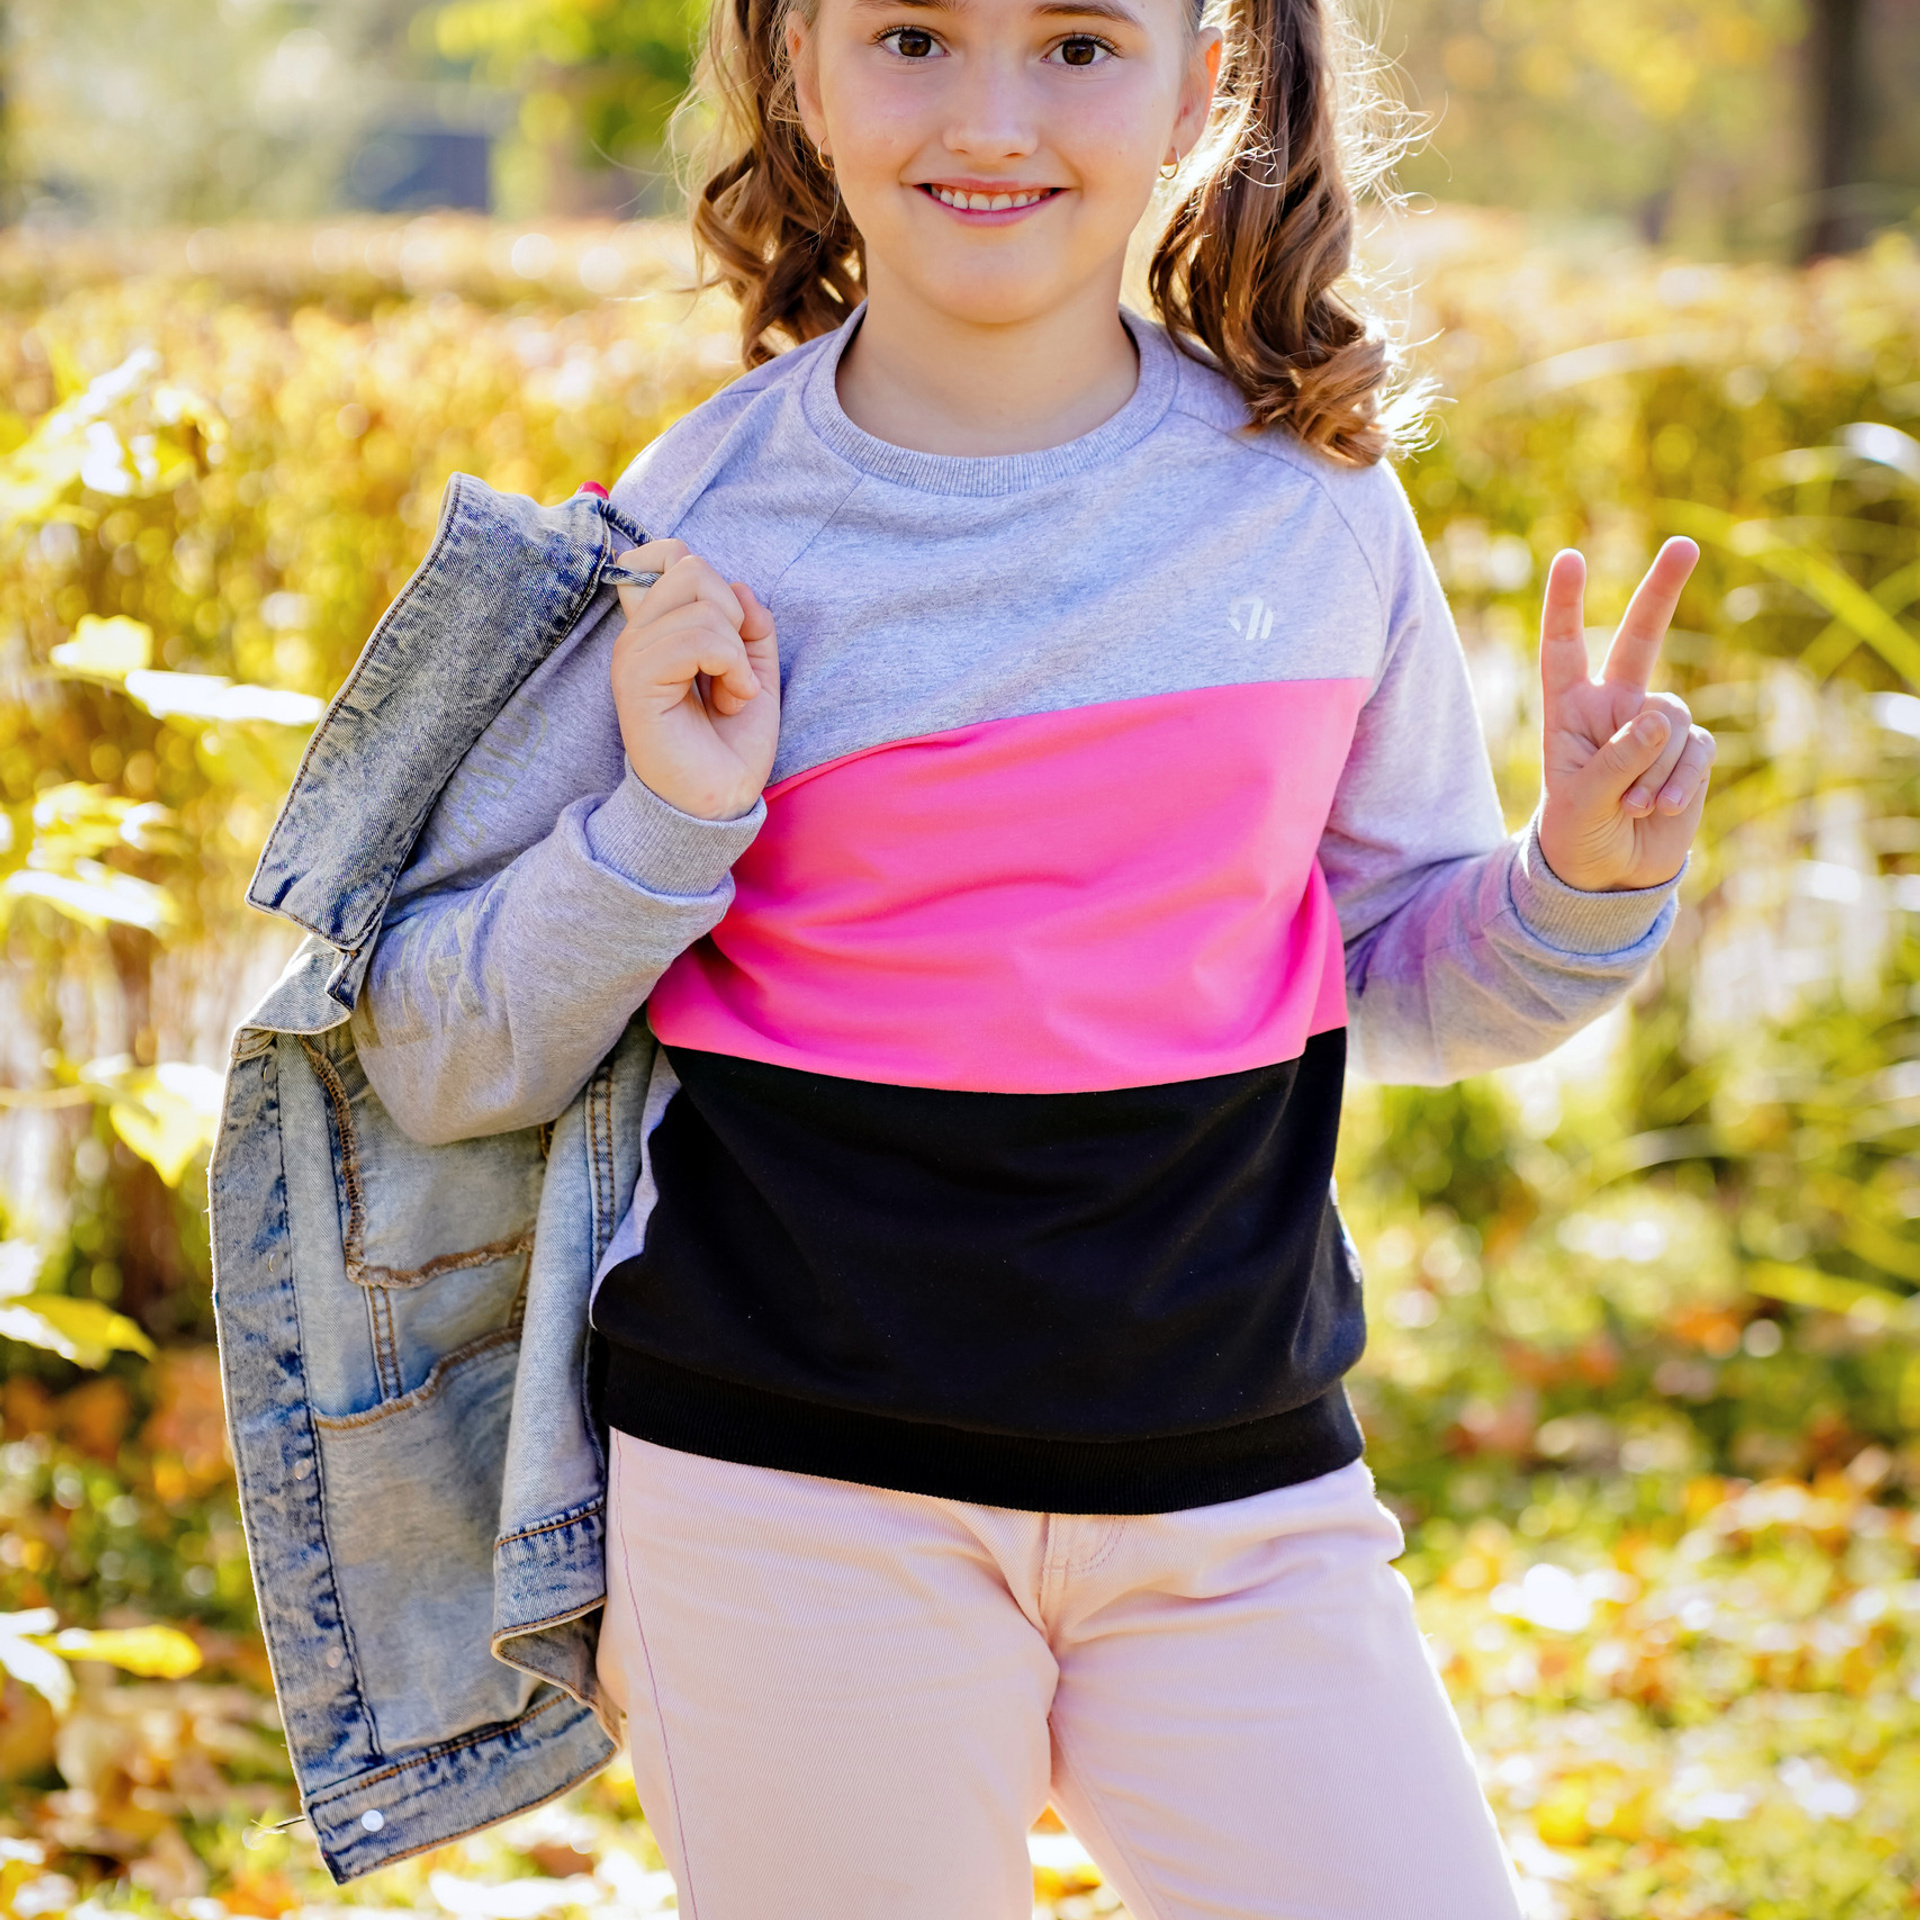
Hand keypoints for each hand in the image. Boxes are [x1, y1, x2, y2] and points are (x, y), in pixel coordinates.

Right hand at [608, 541, 779, 821]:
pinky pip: (698, 640)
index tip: (729, 628)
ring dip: (737, 656)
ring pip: (702, 606)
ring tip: (730, 695)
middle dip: (734, 618)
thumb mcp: (754, 671)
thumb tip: (740, 586)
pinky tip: (729, 700)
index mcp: (659, 628)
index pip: (668, 555)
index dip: (706, 574)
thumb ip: (752, 626)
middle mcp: (639, 635)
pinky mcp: (636, 679)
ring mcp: (633, 655)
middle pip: (692, 568)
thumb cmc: (731, 743)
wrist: (719, 799)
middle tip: (733, 671)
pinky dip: (732, 669)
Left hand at [1536, 538, 1715, 892]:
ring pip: (1670, 720)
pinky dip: (1679, 782)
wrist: (1610, 874)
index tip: (1570, 558)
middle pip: (1641, 639)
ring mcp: (1655, 726)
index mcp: (1569, 709)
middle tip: (1684, 543)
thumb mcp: (1582, 801)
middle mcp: (1614, 706)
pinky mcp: (1689, 752)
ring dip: (1654, 769)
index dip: (1565, 605)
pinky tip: (1663, 809)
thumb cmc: (1577, 833)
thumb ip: (1619, 759)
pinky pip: (1694, 751)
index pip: (1564, 648)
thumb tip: (1662, 718)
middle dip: (1662, 591)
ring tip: (1633, 806)